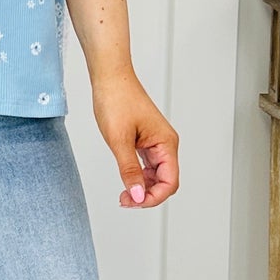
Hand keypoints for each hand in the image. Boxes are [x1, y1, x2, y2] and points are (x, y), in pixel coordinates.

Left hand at [90, 65, 178, 210]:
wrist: (110, 78)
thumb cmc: (117, 100)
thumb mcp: (119, 140)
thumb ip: (129, 170)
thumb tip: (137, 195)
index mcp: (166, 143)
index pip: (170, 181)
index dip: (153, 197)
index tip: (133, 202)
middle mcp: (165, 144)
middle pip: (165, 181)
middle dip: (147, 195)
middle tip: (124, 200)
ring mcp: (156, 142)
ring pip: (156, 175)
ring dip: (142, 188)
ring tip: (123, 194)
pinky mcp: (145, 140)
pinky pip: (147, 165)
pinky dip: (138, 176)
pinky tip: (126, 180)